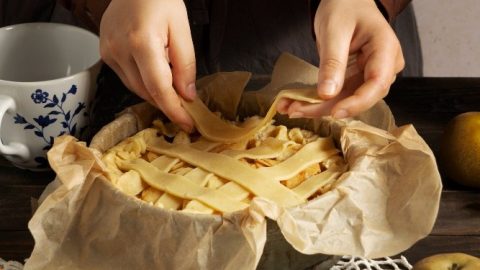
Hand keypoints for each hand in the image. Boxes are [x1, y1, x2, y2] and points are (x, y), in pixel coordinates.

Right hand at [99, 0, 195, 130]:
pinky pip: (126, 77)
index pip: (159, 88)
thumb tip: (186, 95)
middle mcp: (119, 49)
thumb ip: (185, 64)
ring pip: (135, 87)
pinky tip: (154, 75)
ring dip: (155, 93)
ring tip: (172, 91)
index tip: (187, 123)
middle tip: (185, 109)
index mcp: (141, 42)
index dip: (174, 110)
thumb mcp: (182, 29)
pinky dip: (143, 82)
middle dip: (167, 103)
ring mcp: (108, 51)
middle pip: (146, 91)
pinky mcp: (105, 52)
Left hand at [278, 0, 403, 118]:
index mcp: (385, 48)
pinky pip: (340, 94)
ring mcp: (371, 73)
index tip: (334, 112)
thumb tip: (327, 94)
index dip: (356, 102)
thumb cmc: (344, 7)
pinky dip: (319, 100)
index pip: (377, 83)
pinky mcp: (357, 78)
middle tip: (296, 110)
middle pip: (360, 96)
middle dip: (328, 107)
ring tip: (291, 107)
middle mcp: (384, 65)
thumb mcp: (334, 31)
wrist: (346, 1)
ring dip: (319, 107)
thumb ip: (332, 62)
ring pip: (347, 99)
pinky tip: (298, 103)